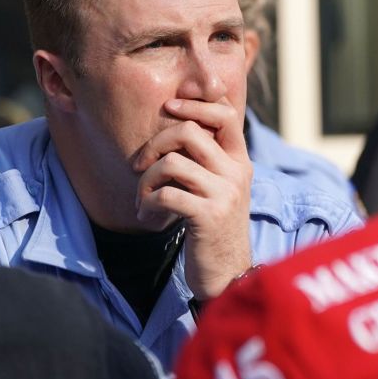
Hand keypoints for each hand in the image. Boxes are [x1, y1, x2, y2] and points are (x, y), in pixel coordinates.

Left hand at [132, 99, 252, 300]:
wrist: (227, 274)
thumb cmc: (212, 228)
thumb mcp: (217, 189)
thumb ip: (204, 160)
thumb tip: (171, 126)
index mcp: (239, 160)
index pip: (225, 113)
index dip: (194, 104)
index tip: (168, 108)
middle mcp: (236, 172)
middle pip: (189, 132)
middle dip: (154, 144)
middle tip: (138, 165)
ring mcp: (225, 194)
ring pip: (172, 163)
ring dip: (145, 181)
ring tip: (142, 199)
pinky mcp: (209, 216)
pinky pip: (165, 194)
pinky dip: (146, 204)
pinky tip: (146, 216)